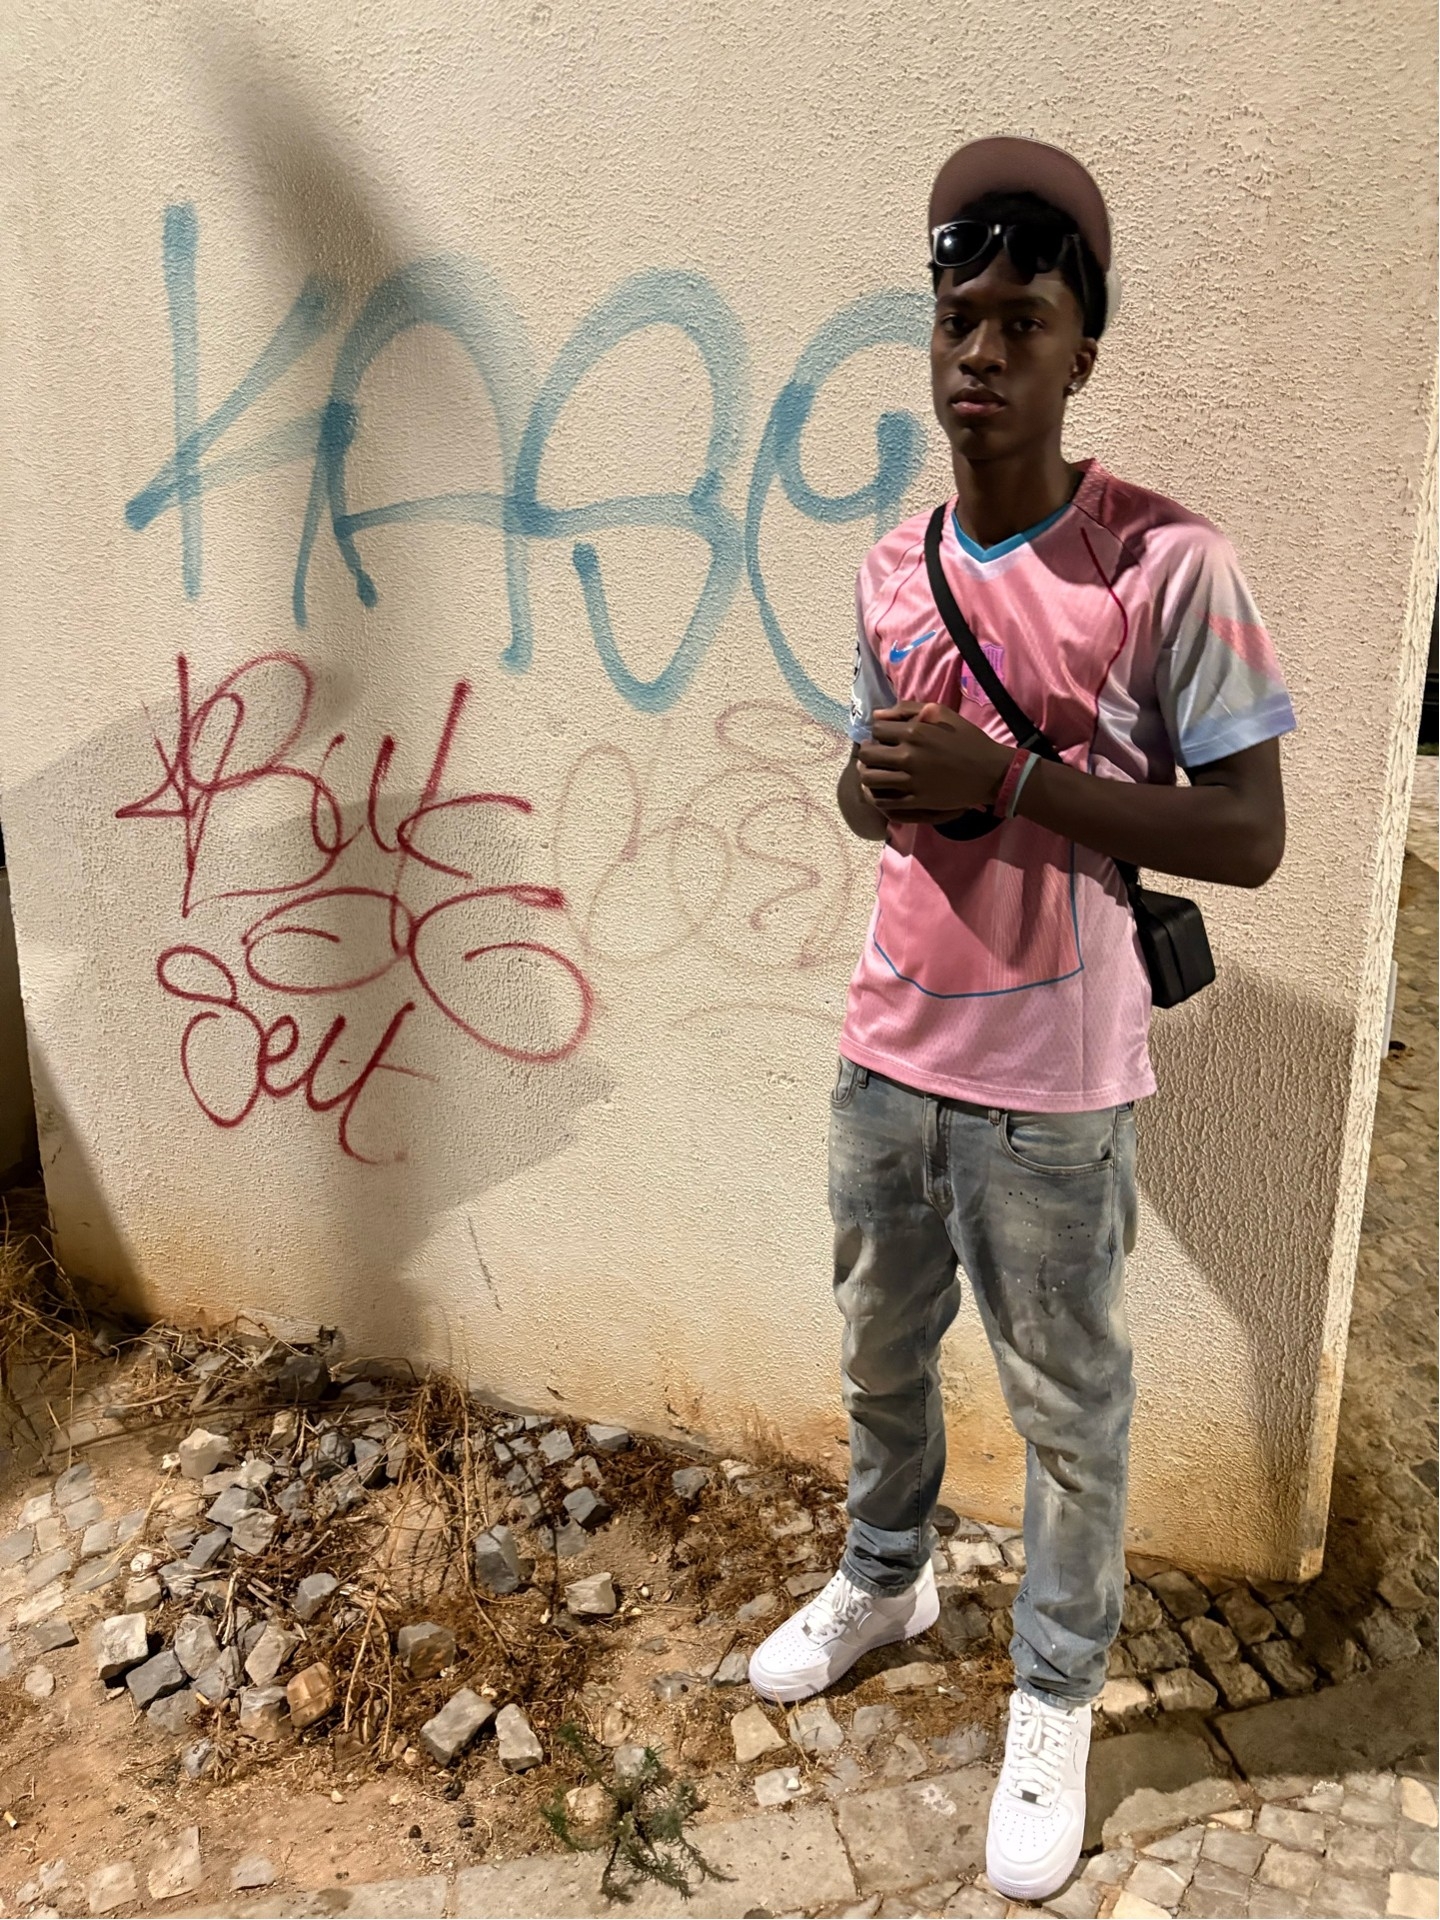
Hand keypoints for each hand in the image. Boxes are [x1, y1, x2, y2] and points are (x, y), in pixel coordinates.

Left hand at [857, 702, 1010, 821]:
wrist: (989, 772)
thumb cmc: (967, 739)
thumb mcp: (942, 713)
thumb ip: (908, 709)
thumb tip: (877, 715)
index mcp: (914, 732)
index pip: (876, 730)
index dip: (877, 732)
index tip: (884, 737)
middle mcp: (908, 756)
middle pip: (867, 754)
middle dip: (867, 753)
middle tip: (875, 754)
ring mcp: (911, 780)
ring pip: (870, 778)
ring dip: (868, 774)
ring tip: (874, 772)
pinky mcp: (916, 800)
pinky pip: (884, 800)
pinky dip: (876, 796)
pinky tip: (880, 790)